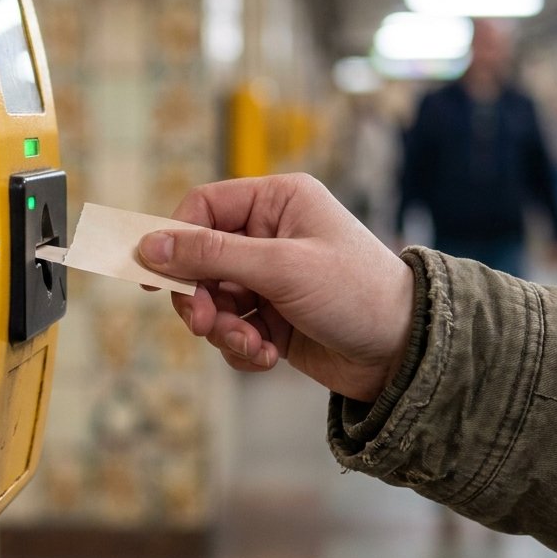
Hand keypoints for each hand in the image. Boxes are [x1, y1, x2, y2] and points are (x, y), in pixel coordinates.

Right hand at [137, 173, 414, 402]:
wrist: (405, 354)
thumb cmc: (357, 293)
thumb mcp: (282, 268)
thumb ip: (213, 255)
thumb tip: (151, 245)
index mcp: (278, 201)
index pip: (203, 207)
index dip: (174, 239)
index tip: (155, 277)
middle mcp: (271, 234)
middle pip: (199, 259)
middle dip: (198, 296)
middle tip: (202, 323)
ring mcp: (270, 277)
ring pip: (211, 299)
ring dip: (223, 328)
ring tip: (254, 345)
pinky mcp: (272, 317)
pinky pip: (231, 328)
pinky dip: (241, 346)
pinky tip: (268, 356)